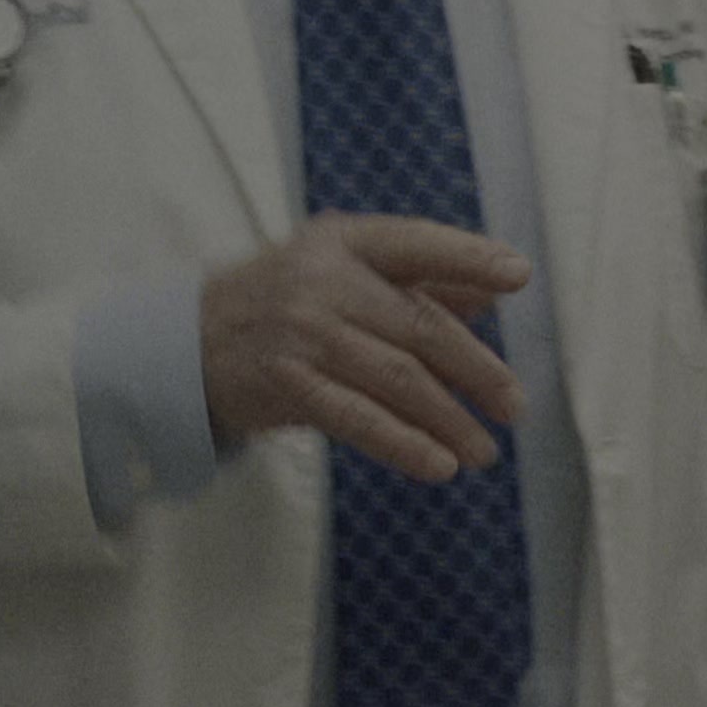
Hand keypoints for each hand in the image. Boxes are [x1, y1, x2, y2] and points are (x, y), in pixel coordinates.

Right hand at [199, 213, 531, 479]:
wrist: (188, 343)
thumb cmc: (286, 300)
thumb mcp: (342, 267)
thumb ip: (417, 278)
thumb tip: (491, 293)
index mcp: (344, 241)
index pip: (416, 244)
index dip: (470, 258)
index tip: (519, 276)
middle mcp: (324, 280)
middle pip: (419, 325)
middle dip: (476, 370)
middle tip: (513, 406)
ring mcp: (304, 334)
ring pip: (396, 378)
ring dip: (449, 419)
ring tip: (484, 450)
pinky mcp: (288, 385)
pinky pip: (358, 419)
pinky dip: (403, 444)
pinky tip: (438, 465)